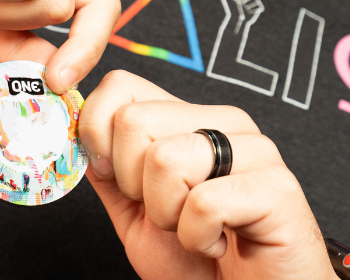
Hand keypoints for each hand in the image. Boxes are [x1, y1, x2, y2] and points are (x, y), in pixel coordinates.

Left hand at [80, 71, 333, 279]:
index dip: (96, 134)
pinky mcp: (277, 186)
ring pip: (165, 159)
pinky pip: (204, 203)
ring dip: (168, 216)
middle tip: (168, 214)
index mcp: (190, 119)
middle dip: (133, 187)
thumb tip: (72, 134)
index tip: (115, 180)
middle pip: (134, 121)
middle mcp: (225, 122)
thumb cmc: (200, 263)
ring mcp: (255, 149)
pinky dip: (198, 237)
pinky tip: (219, 242)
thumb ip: (110, 173)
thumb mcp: (137, 216)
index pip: (122, 86)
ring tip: (195, 229)